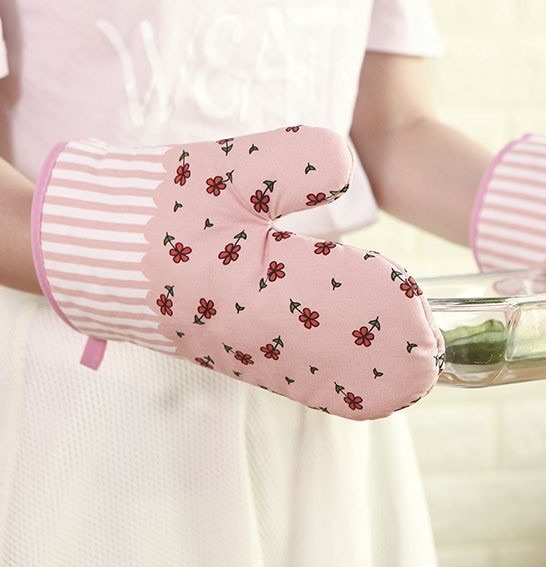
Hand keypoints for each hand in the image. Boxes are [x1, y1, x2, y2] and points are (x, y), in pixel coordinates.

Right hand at [33, 126, 442, 418]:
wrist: (90, 257)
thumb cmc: (152, 209)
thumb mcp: (217, 169)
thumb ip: (286, 163)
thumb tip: (346, 163)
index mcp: (249, 282)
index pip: (336, 302)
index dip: (385, 308)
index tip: (422, 312)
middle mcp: (252, 330)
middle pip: (337, 353)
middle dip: (389, 354)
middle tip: (433, 353)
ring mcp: (245, 352)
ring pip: (319, 380)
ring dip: (372, 383)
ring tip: (417, 383)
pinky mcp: (239, 360)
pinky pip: (297, 387)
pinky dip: (338, 395)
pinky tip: (369, 403)